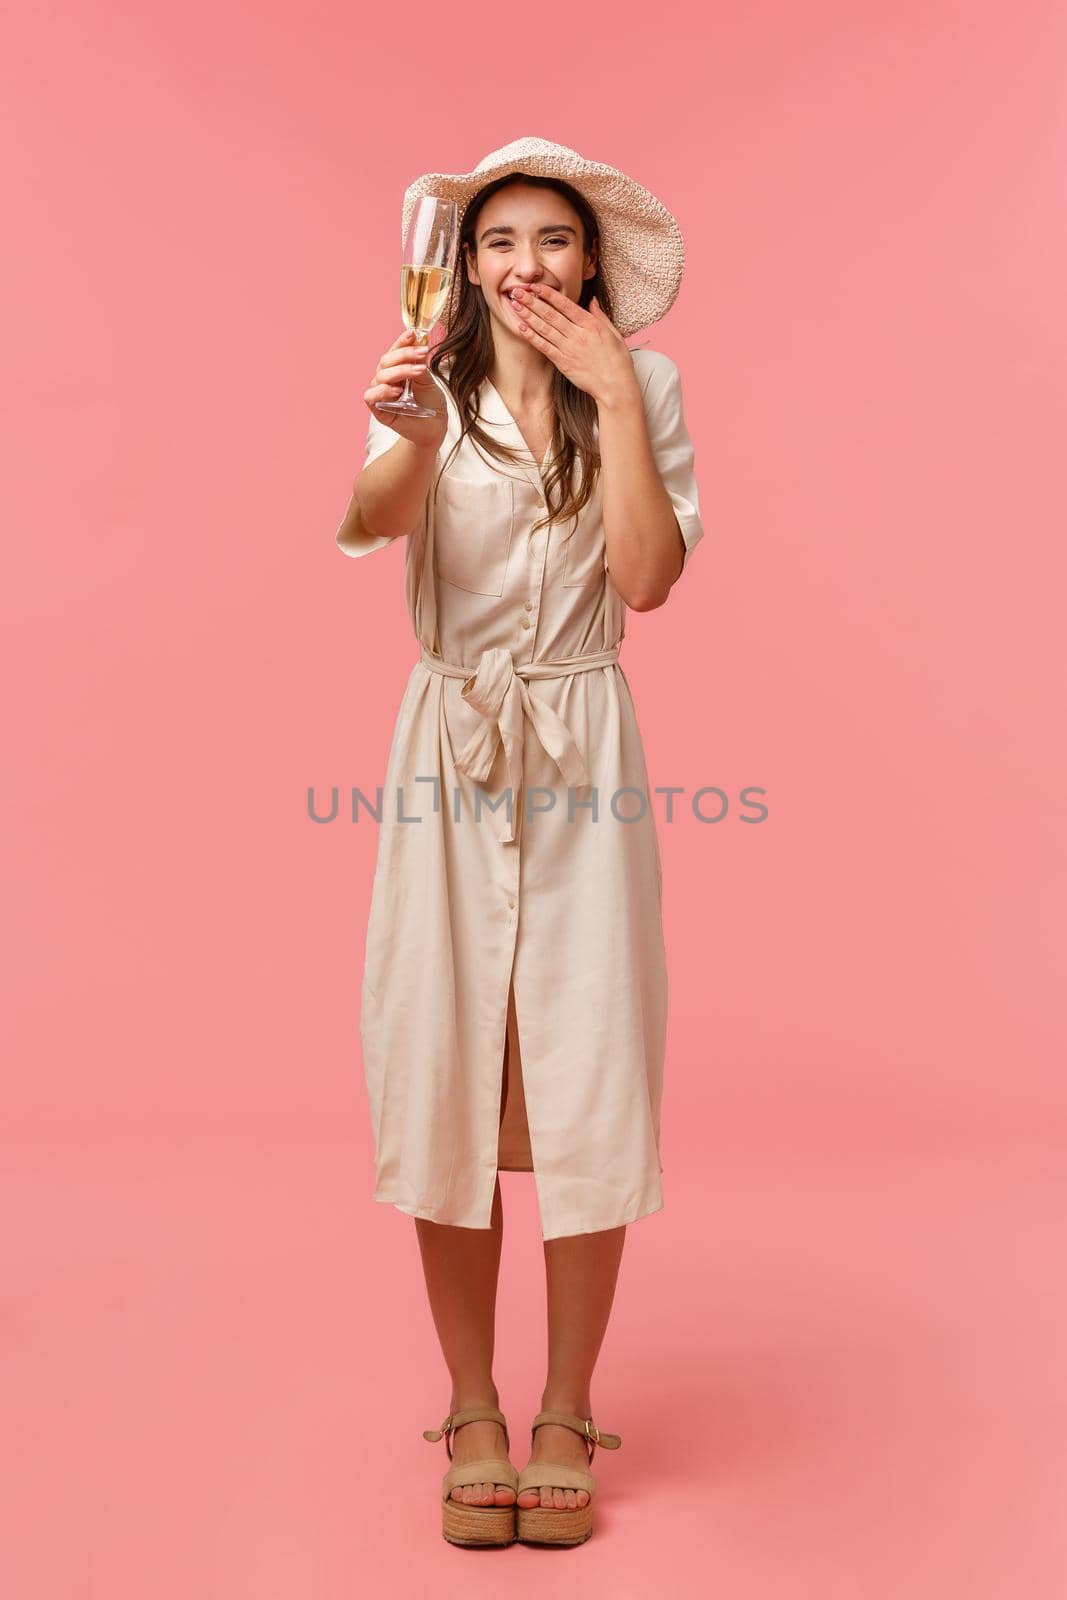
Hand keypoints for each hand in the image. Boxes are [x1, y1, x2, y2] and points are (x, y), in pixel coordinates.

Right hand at [364, 330, 446, 449]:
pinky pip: (371, 395)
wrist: (434, 427)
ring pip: (381, 375)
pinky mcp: (377, 409)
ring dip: (400, 371)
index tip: (413, 333)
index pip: (394, 352)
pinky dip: (383, 391)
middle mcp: (386, 379)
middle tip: (423, 354)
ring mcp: (380, 393)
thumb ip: (419, 364)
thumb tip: (417, 342)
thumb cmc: (431, 404)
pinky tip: (397, 391)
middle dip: (404, 355)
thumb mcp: (428, 380)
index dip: (401, 342)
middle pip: (386, 361)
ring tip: (418, 373)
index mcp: (397, 369)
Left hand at [508, 286, 639, 408]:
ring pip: (544, 328)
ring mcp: (569, 348)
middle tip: (517, 290)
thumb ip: (600, 316)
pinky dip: (532, 337)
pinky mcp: (563, 362)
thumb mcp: (614, 333)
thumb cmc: (617, 361)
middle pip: (550, 314)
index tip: (536, 286)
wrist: (615, 386)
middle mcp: (577, 334)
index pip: (565, 304)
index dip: (549, 294)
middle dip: (532, 301)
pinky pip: (544, 347)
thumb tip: (592, 301)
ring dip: (528, 315)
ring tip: (515, 305)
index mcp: (590, 324)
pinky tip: (522, 328)